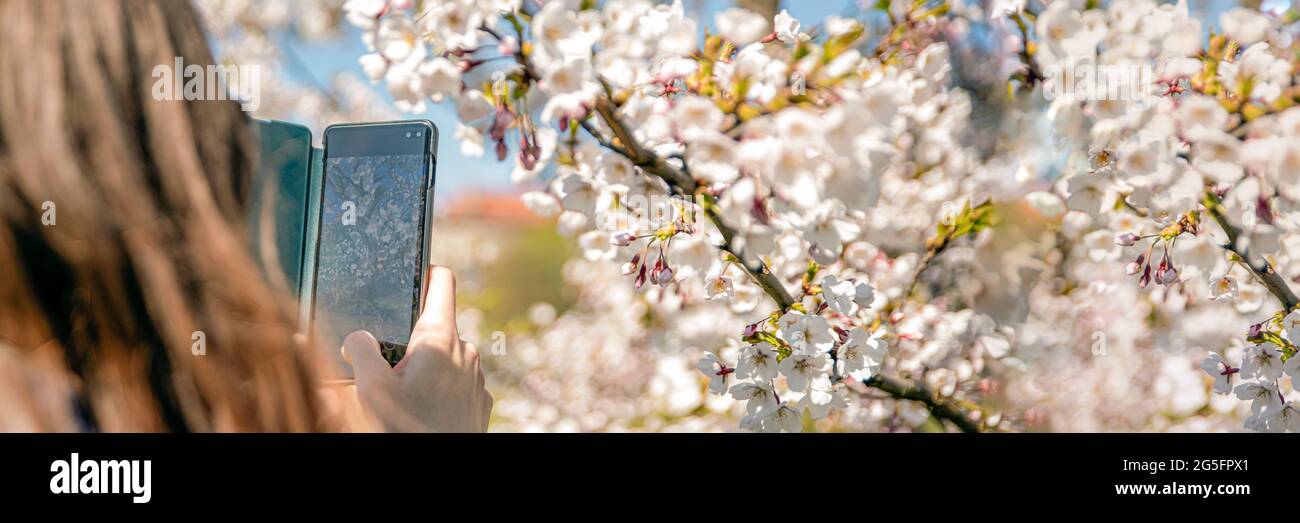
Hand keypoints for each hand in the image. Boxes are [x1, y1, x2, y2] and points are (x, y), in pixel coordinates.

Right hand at [342, 266, 491, 431]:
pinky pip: (456, 383)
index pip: (442, 282)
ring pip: (445, 358)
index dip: (426, 271)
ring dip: (423, 368)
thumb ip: (361, 351)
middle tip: (384, 361)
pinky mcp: (479, 403)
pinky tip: (419, 408)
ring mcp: (477, 379)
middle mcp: (467, 352)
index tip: (410, 271)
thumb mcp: (372, 390)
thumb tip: (357, 335)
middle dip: (409, 338)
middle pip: (435, 326)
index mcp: (441, 338)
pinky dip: (438, 389)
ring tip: (399, 392)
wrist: (440, 474)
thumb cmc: (409, 431)